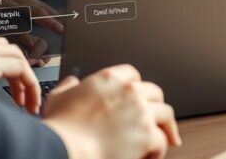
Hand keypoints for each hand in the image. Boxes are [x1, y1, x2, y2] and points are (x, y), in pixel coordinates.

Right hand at [43, 65, 180, 158]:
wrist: (66, 146)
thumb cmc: (61, 126)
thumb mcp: (58, 98)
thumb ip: (68, 87)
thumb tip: (72, 83)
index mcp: (109, 79)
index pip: (132, 75)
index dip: (136, 87)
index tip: (137, 97)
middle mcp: (129, 91)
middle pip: (155, 92)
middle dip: (155, 106)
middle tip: (155, 118)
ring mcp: (141, 112)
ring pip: (166, 114)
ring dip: (165, 127)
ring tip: (164, 138)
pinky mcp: (147, 134)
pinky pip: (162, 141)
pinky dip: (158, 150)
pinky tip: (150, 156)